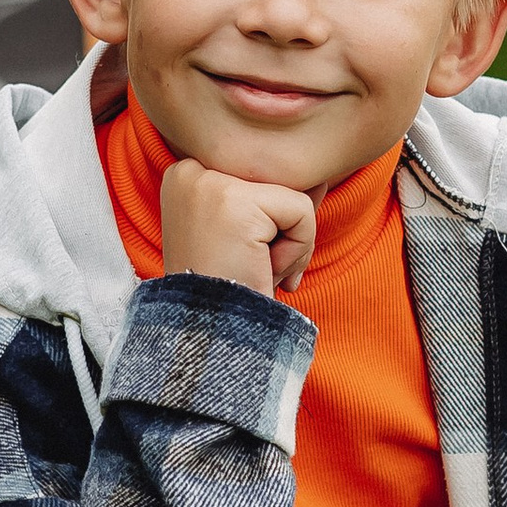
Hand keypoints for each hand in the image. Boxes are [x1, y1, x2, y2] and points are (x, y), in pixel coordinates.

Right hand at [159, 157, 318, 297]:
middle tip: (255, 267)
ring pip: (292, 196)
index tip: (244, 256)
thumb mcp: (246, 234)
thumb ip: (275, 200)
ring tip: (255, 270)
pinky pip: (301, 212)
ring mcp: (209, 182)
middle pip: (279, 180)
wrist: (210, 336)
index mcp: (186, 175)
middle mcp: (190, 169)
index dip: (270, 221)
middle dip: (283, 231)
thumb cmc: (229, 289)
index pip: (261, 174)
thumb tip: (320, 179)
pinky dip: (296, 251)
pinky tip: (264, 272)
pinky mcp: (236, 202)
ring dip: (290, 244)